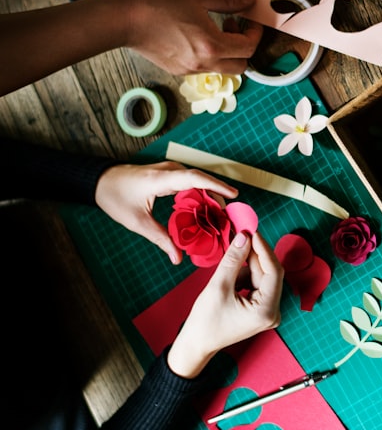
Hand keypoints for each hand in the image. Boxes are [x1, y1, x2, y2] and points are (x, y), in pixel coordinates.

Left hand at [94, 161, 237, 263]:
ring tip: (220, 215)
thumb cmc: (115, 197)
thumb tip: (177, 259)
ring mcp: (169, 170)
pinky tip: (203, 209)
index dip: (216, 186)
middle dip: (217, 197)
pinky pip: (190, 182)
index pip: (195, 179)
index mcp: (161, 179)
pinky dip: (200, 194)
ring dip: (209, 195)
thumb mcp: (137, 222)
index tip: (234, 195)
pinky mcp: (169, 173)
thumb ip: (161, 239)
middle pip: (201, 180)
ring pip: (197, 181)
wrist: (99, 181)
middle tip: (229, 217)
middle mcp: (169, 170)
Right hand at [124, 0, 263, 73]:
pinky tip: (197, 36)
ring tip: (213, 29)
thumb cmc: (158, 5)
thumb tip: (248, 1)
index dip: (255, 34)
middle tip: (233, 26)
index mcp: (212, 46)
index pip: (248, 48)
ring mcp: (190, 70)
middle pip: (241, 66)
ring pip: (223, 69)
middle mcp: (203, 64)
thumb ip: (228, 1)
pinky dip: (211, 56)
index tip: (250, 21)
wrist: (124, 20)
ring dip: (227, 52)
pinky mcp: (178, 71)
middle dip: (244, 47)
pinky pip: (205, 68)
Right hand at [168, 232, 283, 377]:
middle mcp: (273, 312)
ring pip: (262, 278)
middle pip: (269, 274)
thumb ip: (234, 260)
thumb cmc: (205, 321)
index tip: (252, 232)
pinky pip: (256, 285)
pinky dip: (244, 276)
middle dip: (255, 255)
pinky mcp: (261, 309)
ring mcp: (268, 312)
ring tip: (228, 263)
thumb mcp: (218, 286)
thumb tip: (244, 237)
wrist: (196, 344)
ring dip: (246, 266)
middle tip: (242, 236)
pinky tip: (230, 277)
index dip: (263, 249)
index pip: (274, 272)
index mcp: (267, 311)